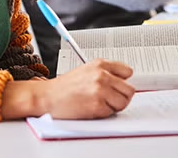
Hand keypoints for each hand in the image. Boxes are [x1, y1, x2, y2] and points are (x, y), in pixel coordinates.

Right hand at [1, 59, 134, 119]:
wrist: (47, 96)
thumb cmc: (64, 87)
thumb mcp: (86, 70)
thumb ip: (105, 73)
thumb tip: (123, 82)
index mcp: (100, 64)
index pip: (128, 71)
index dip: (123, 82)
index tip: (121, 87)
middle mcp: (102, 75)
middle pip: (129, 90)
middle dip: (121, 97)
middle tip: (108, 99)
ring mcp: (100, 90)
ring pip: (123, 103)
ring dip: (113, 107)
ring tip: (98, 103)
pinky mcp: (97, 105)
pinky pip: (111, 113)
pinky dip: (103, 114)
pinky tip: (91, 108)